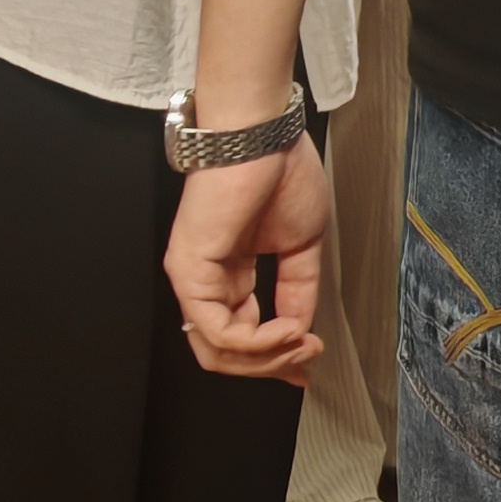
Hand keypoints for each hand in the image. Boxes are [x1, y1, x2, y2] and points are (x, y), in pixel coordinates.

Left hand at [166, 134, 333, 380]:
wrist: (263, 136)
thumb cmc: (279, 173)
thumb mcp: (300, 245)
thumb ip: (298, 291)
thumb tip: (301, 332)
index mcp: (229, 275)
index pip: (241, 337)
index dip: (276, 358)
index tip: (310, 359)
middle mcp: (206, 282)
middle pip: (227, 354)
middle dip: (273, 365)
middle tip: (308, 355)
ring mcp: (194, 279)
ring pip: (218, 352)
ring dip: (267, 358)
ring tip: (300, 342)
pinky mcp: (190, 272)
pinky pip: (217, 331)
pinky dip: (256, 342)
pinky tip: (286, 329)